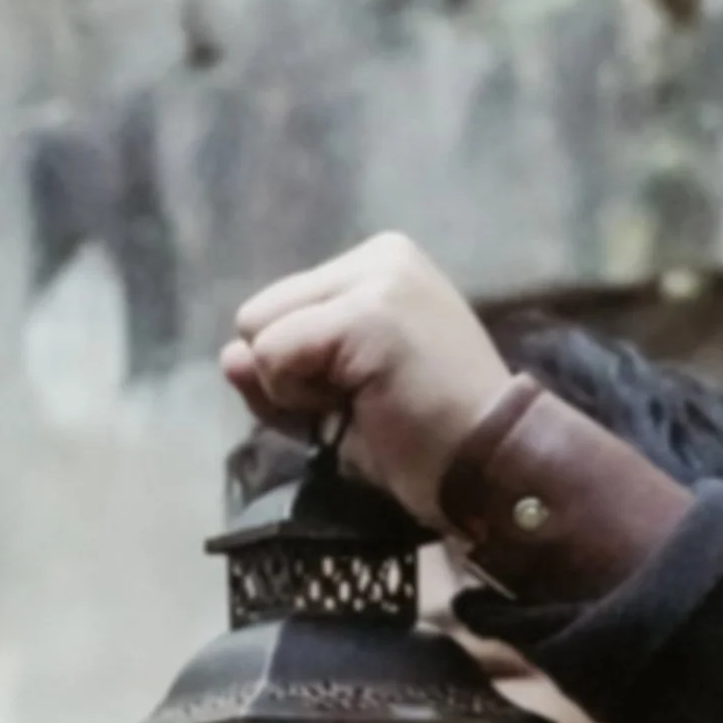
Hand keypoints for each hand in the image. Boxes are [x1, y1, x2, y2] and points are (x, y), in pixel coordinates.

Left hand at [222, 233, 510, 528]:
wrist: (494, 467)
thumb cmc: (422, 439)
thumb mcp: (334, 397)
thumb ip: (278, 370)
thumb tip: (227, 356)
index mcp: (378, 264)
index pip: (276, 309)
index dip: (297, 370)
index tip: (361, 396)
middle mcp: (379, 255)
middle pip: (258, 316)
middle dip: (290, 376)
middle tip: (362, 403)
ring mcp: (377, 278)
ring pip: (259, 333)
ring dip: (295, 389)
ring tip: (367, 403)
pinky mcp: (368, 313)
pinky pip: (273, 354)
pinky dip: (298, 397)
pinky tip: (364, 404)